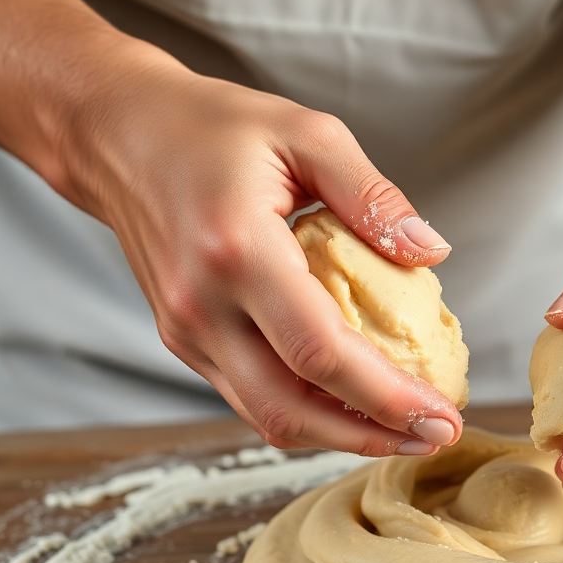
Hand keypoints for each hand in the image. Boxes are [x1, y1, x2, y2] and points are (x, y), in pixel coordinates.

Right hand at [62, 53, 463, 454]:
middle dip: (371, 435)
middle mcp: (202, 306)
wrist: (119, 135)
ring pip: (267, 416)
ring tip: (405, 429)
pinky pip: (250, 396)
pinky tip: (353, 402)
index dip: (387, 397)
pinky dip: (307, 411)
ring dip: (340, 435)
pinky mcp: (183, 339)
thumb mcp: (307, 133)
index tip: (443, 416)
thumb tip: (432, 251)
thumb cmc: (214, 127)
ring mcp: (185, 331)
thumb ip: (373, 196)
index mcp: (237, 250)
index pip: (320, 353)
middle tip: (436, 434)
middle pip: (291, 408)